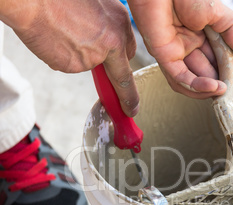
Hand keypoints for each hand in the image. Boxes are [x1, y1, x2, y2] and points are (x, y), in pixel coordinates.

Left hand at [1, 0, 138, 116]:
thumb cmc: (42, 27)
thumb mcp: (71, 64)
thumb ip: (92, 67)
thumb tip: (97, 62)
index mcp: (114, 45)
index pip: (124, 79)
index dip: (127, 98)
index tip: (130, 109)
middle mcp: (119, 25)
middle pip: (127, 54)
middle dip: (115, 63)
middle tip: (99, 69)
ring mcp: (114, 9)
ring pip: (119, 36)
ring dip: (107, 43)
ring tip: (82, 41)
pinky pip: (110, 21)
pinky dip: (99, 27)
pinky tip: (81, 27)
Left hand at [128, 0, 232, 98]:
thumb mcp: (217, 11)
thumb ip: (231, 29)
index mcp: (200, 35)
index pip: (215, 59)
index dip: (226, 70)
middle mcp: (187, 45)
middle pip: (204, 72)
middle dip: (218, 81)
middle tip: (230, 86)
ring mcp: (175, 52)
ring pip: (190, 80)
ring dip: (206, 89)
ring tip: (222, 90)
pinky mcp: (164, 55)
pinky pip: (179, 77)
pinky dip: (196, 85)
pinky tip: (212, 86)